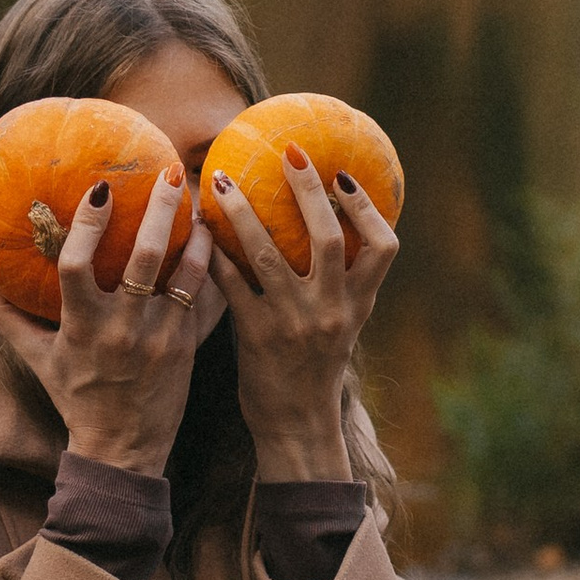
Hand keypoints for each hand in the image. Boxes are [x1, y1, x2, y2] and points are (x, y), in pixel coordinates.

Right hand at [0, 171, 218, 478]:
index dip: (86, 225)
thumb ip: (4, 313)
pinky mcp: (187, 345)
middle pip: (142, 258)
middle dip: (157, 210)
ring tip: (199, 199)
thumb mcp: (34, 357)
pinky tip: (214, 237)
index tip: (98, 189)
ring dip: (195, 233)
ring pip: (186, 273)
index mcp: (81, 327)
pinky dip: (209, 264)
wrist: (122, 448)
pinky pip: (205, 297)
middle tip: (167, 173)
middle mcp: (122, 330)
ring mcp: (160, 337)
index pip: (77, 267)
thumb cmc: (74, 396)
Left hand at [206, 147, 398, 482]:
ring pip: (268, 253)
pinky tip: (194, 232)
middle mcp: (332, 310)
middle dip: (308, 190)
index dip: (367, 209)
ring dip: (241, 212)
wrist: (298, 428)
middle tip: (288, 152)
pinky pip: (230, 285)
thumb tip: (327, 228)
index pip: (384, 248)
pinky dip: (212, 255)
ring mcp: (294, 323)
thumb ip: (338, 284)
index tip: (344, 176)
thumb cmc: (315, 371)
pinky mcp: (256, 337)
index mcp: (359, 305)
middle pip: (328, 238)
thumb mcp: (342, 326)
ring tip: (218, 181)